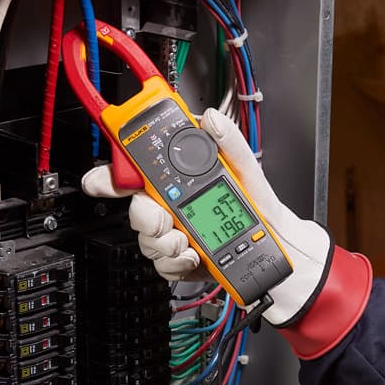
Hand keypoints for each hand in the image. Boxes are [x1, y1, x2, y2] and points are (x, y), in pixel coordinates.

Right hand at [81, 107, 333, 324]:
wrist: (278, 250)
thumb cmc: (263, 207)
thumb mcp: (248, 170)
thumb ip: (229, 143)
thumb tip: (211, 119)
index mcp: (183, 178)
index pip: (138, 171)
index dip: (113, 173)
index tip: (107, 179)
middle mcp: (173, 204)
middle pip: (135, 209)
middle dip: (145, 217)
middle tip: (164, 219)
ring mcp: (175, 233)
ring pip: (147, 240)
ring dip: (166, 243)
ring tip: (189, 241)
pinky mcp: (182, 260)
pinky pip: (163, 265)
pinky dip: (177, 263)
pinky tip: (195, 256)